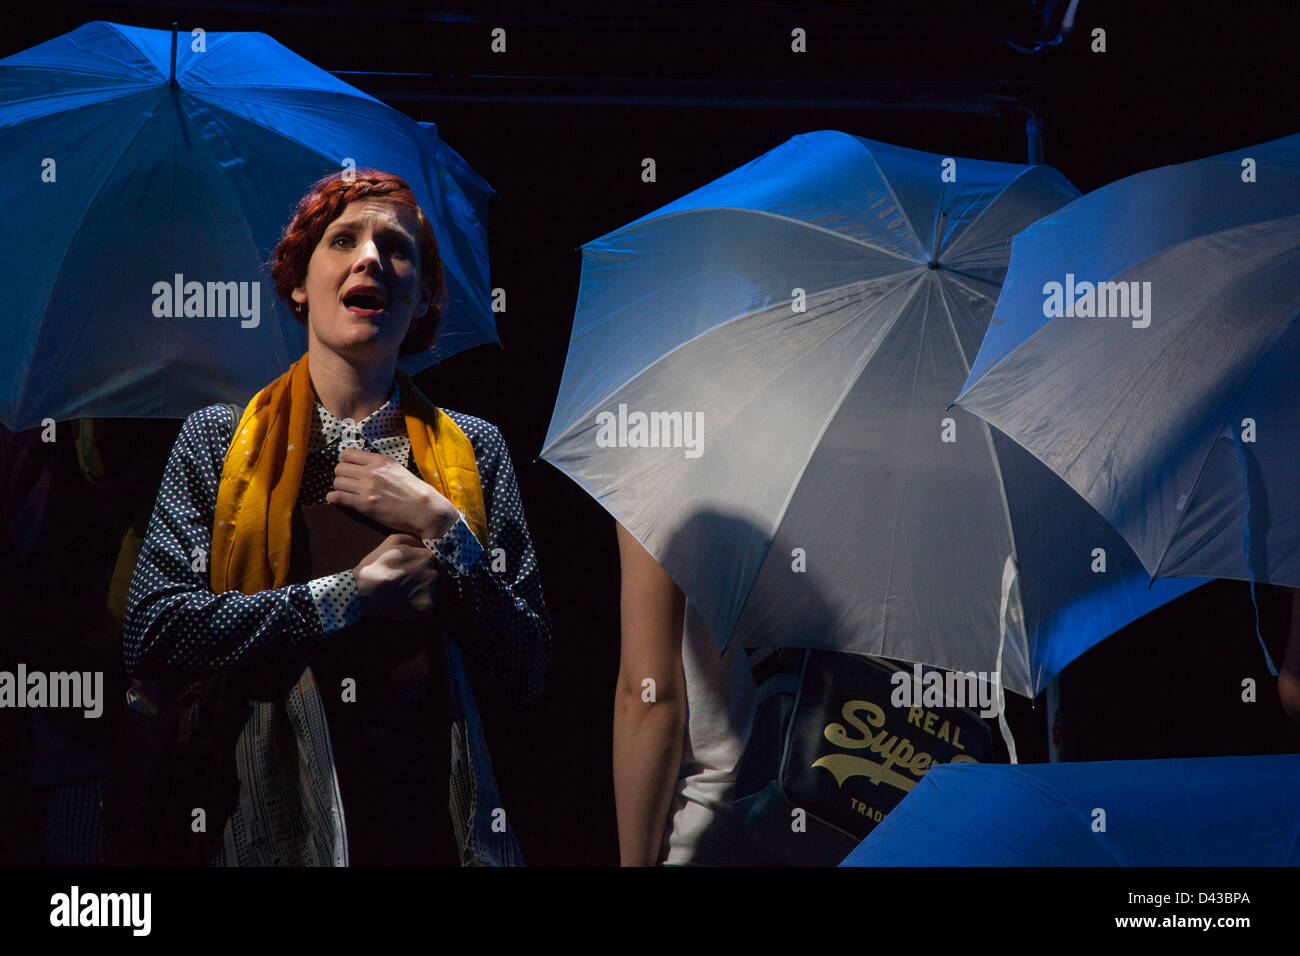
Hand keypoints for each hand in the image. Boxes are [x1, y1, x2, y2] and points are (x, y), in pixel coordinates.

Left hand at [326, 447, 458, 538]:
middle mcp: (371, 471)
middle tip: (348, 484)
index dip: (346, 463)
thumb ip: (379, 466)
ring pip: (337, 482)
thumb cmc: (414, 492)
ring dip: (339, 488)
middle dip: (341, 476)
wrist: (425, 509)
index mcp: (380, 460)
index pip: (348, 454)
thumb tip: (361, 466)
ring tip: (346, 493)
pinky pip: (337, 497)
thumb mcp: (397, 469)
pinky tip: (338, 500)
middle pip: (339, 468)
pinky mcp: (364, 504)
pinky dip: (334, 498)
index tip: (350, 471)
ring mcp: (367, 487)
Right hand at [352, 533, 440, 618]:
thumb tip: (423, 543)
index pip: (430, 559)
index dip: (418, 563)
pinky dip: (419, 605)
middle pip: (432, 574)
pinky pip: (429, 605)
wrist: (364, 591)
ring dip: (421, 591)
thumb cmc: (376, 565)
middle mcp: (433, 573)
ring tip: (403, 592)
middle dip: (421, 577)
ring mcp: (431, 591)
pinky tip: (405, 602)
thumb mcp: (392, 541)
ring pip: (430, 590)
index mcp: (427, 557)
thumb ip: (412, 539)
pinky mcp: (427, 607)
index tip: (407, 568)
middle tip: (404, 581)